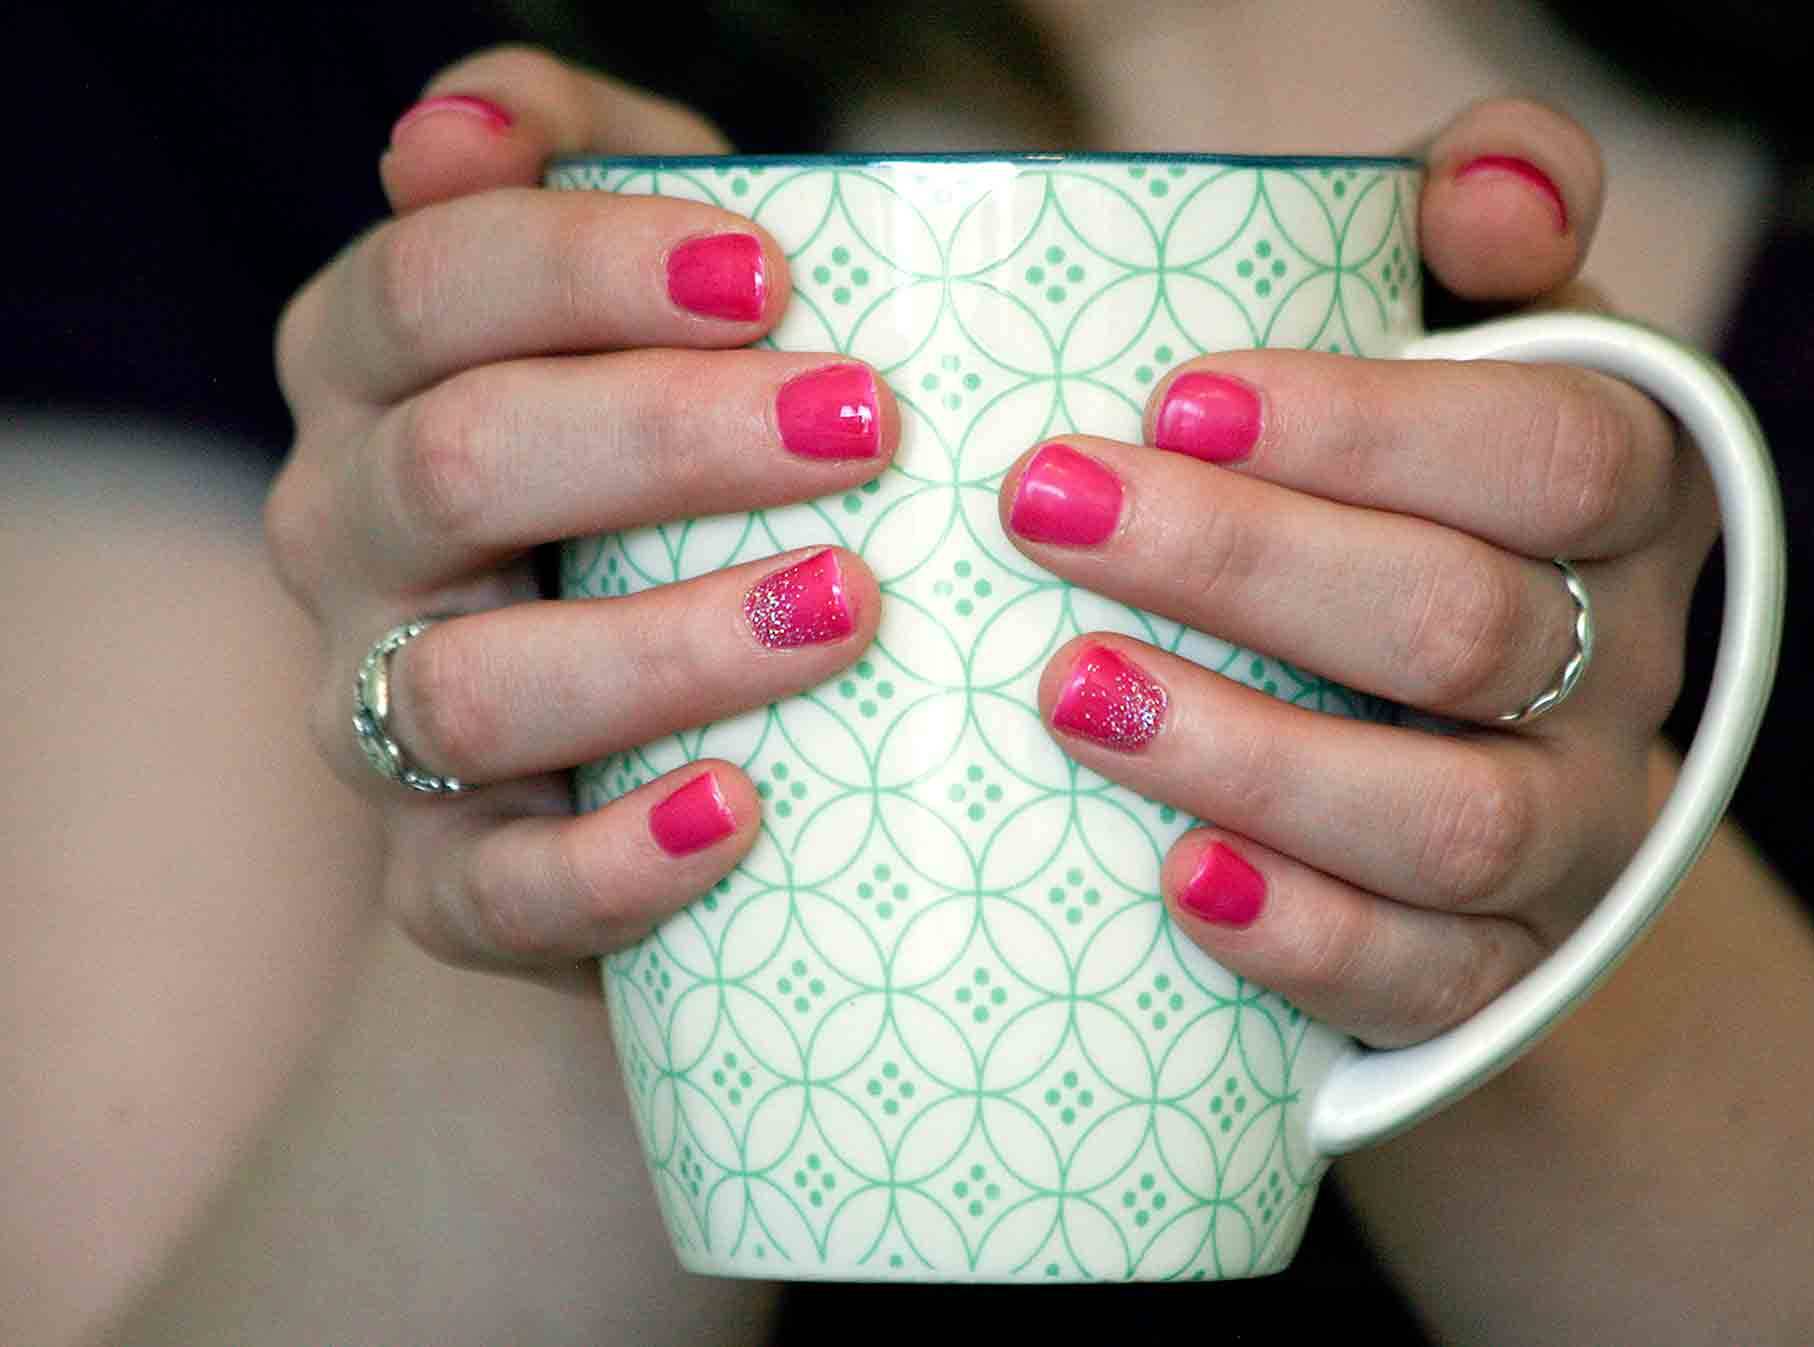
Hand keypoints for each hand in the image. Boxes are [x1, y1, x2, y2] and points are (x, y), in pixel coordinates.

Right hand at [267, 48, 895, 980]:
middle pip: (461, 464)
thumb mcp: (650, 280)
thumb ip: (578, 162)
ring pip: (476, 684)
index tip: (771, 277)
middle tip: (860, 427)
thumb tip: (453, 126)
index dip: (591, 268)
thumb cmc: (679, 448)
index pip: (435, 285)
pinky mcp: (445, 874)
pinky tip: (744, 812)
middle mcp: (343, 532)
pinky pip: (496, 888)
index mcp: (373, 368)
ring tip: (848, 606)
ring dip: (669, 644)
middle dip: (668, 436)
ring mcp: (379, 713)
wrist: (665, 692)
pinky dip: (619, 860)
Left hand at [1003, 100, 1719, 1046]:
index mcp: (1628, 488)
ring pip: (1450, 820)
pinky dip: (1304, 937)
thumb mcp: (1467, 335)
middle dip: (1243, 563)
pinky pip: (1431, 979)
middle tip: (1045, 508)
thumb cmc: (1416, 486)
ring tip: (1070, 693)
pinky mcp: (1507, 964)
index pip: (1552, 451)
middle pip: (1465, 625)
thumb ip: (1488, 219)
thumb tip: (1487, 190)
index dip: (1370, 427)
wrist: (1465, 727)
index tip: (1172, 392)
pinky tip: (1175, 883)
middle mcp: (1622, 660)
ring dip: (1253, 758)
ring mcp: (1574, 828)